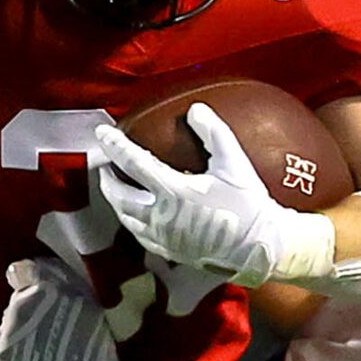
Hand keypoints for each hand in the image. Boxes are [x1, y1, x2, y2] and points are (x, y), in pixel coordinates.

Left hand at [93, 105, 333, 302]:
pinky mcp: (169, 251)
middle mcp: (160, 216)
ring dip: (115, 201)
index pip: (133, 162)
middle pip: (119, 195)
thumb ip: (213, 132)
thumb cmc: (248, 203)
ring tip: (114, 188)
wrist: (258, 246)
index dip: (114, 145)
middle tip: (103, 165)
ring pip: (126, 218)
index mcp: (172, 190)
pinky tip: (135, 216)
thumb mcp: (234, 162)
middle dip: (107, 178)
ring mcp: (162, 237)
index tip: (101, 133)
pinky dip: (131, 221)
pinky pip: (140, 235)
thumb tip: (195, 109)